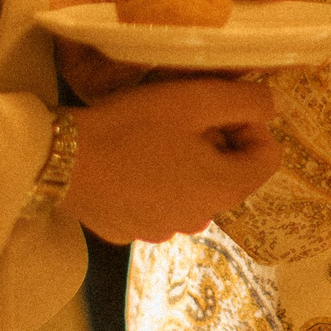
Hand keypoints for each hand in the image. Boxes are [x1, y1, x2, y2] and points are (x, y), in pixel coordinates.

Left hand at [45, 0, 296, 99]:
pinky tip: (187, 112)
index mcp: (192, 25)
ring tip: (232, 104)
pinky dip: (163, 112)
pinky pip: (143, 111)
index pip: (236, 47)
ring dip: (206, 101)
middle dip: (238, 83)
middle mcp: (171, 56)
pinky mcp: (112, 98)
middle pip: (214, 77)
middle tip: (264, 87)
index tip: (294, 59)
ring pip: (184, 98)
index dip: (262, 54)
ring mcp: (143, 80)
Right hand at [62, 78, 280, 243]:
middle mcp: (202, 218)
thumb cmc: (133, 126)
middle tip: (181, 120)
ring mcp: (165, 230)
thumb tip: (267, 108)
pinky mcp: (132, 231)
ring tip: (153, 139)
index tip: (217, 110)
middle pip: (231, 173)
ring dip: (187, 163)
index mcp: (225, 189)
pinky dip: (156, 182)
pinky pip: (161, 202)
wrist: (62, 160)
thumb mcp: (196, 99)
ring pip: (195, 188)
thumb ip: (247, 101)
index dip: (250, 126)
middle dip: (217, 144)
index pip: (268, 156)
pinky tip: (130, 163)